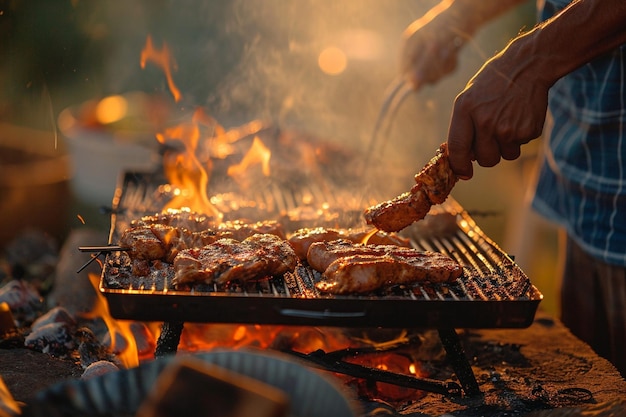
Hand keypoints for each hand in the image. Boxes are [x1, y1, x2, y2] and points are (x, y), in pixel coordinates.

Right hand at [400, 6, 470, 88]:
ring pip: (434, 76)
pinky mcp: (442, 59)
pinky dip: (451, 66)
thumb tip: (412, 88)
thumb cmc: (447, 27)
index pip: (405, 72)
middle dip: (434, 70)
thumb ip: (422, 67)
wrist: (466, 14)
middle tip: (442, 57)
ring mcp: (430, 56)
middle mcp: (417, 52)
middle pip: (420, 77)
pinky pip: (444, 72)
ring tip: (450, 52)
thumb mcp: (433, 46)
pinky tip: (454, 55)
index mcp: (409, 46)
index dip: (415, 77)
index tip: (427, 75)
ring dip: (444, 68)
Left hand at [446, 46, 549, 178]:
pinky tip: (519, 116)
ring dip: (505, 146)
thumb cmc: (492, 85)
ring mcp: (508, 128)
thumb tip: (465, 159)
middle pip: (485, 160)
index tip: (463, 174)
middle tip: (491, 137)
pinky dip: (520, 136)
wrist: (527, 66)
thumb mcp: (468, 99)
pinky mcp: (528, 130)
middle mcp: (486, 121)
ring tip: (507, 121)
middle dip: (488, 155)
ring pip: (505, 156)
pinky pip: (520, 146)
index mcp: (465, 110)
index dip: (459, 165)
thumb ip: (463, 128)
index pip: (458, 148)